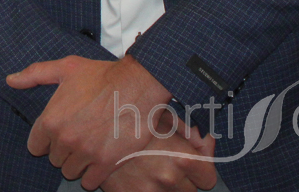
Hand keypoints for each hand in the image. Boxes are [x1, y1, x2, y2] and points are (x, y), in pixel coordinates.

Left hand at [6, 54, 173, 187]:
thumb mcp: (66, 68)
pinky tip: (99, 161)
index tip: (58, 132)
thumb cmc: (101, 75)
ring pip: (71, 171)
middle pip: (55, 159)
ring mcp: (85, 153)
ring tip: (89, 147)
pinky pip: (90, 182)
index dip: (46, 139)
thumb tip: (10, 80)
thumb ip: (34, 74)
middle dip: (64, 149)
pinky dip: (93, 175)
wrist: (138, 85)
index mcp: (51, 120)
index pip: (35, 146)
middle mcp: (65, 140)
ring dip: (78, 163)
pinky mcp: (106, 163)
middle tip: (78, 136)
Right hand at [103, 116, 217, 191]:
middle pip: (189, 190)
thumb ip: (191, 133)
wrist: (90, 122)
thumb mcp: (164, 116)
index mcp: (182, 158)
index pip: (208, 178)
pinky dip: (141, 189)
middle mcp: (168, 178)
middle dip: (181, 178)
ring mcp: (148, 191)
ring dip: (162, 185)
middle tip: (164, 160)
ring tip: (147, 166)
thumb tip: (205, 143)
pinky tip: (132, 174)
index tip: (192, 163)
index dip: (201, 170)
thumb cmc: (131, 113)